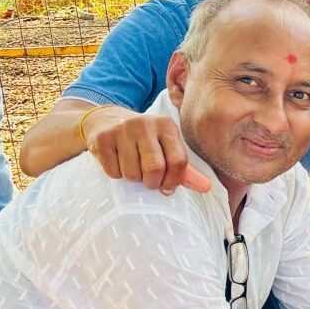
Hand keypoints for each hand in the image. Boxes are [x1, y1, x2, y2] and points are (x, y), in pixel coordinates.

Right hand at [82, 106, 211, 193]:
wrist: (106, 120)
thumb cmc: (144, 140)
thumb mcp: (166, 148)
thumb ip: (185, 169)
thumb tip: (206, 188)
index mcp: (167, 125)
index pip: (178, 161)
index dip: (174, 180)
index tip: (167, 186)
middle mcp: (145, 124)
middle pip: (155, 168)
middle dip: (152, 182)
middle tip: (149, 180)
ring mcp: (122, 130)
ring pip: (132, 173)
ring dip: (133, 179)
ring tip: (133, 167)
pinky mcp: (102, 139)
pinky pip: (113, 172)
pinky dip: (117, 175)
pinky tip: (118, 162)